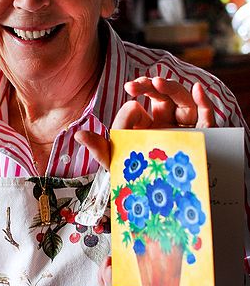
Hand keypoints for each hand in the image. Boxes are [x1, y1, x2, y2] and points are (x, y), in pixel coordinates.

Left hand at [75, 77, 215, 168]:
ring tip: (158, 83)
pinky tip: (198, 89)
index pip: (142, 105)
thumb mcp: (116, 163)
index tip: (129, 92)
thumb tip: (78, 134)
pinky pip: (206, 118)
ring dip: (173, 88)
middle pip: (165, 96)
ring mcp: (185, 130)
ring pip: (185, 102)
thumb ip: (99, 148)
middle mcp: (168, 123)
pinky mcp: (201, 141)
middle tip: (137, 84)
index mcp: (148, 124)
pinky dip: (204, 102)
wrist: (158, 203)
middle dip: (152, 86)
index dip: (137, 95)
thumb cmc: (136, 179)